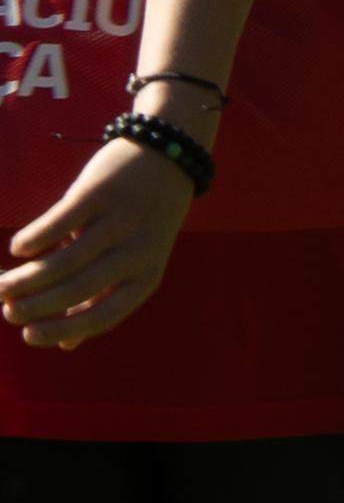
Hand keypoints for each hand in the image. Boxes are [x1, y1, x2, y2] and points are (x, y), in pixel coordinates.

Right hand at [2, 126, 196, 348]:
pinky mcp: (99, 193)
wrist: (167, 155)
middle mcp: (137, 251)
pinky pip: (59, 222)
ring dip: (25, 278)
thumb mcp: (136, 262)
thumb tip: (66, 346)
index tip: (28, 336)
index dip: (63, 329)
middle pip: (77, 289)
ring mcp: (119, 221)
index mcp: (147, 275)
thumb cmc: (142, 220)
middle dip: (35, 305)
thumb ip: (103, 300)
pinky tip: (18, 248)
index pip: (105, 316)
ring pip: (63, 260)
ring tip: (0, 286)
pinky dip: (34, 239)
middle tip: (5, 309)